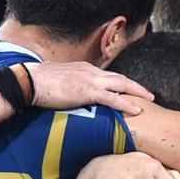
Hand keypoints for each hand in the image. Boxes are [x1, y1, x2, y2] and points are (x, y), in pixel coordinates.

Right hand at [25, 62, 152, 114]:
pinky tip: (136, 110)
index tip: (129, 89)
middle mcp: (90, 71)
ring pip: (121, 84)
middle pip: (119, 77)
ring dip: (137, 92)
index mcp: (84, 68)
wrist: (30, 81)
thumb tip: (68, 92)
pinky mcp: (88, 91)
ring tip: (149, 99)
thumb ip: (68, 84)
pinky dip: (126, 104)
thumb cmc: (39, 82)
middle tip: (148, 93)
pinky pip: (112, 98)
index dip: (120, 82)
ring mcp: (90, 80)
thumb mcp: (58, 80)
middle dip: (135, 86)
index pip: (107, 75)